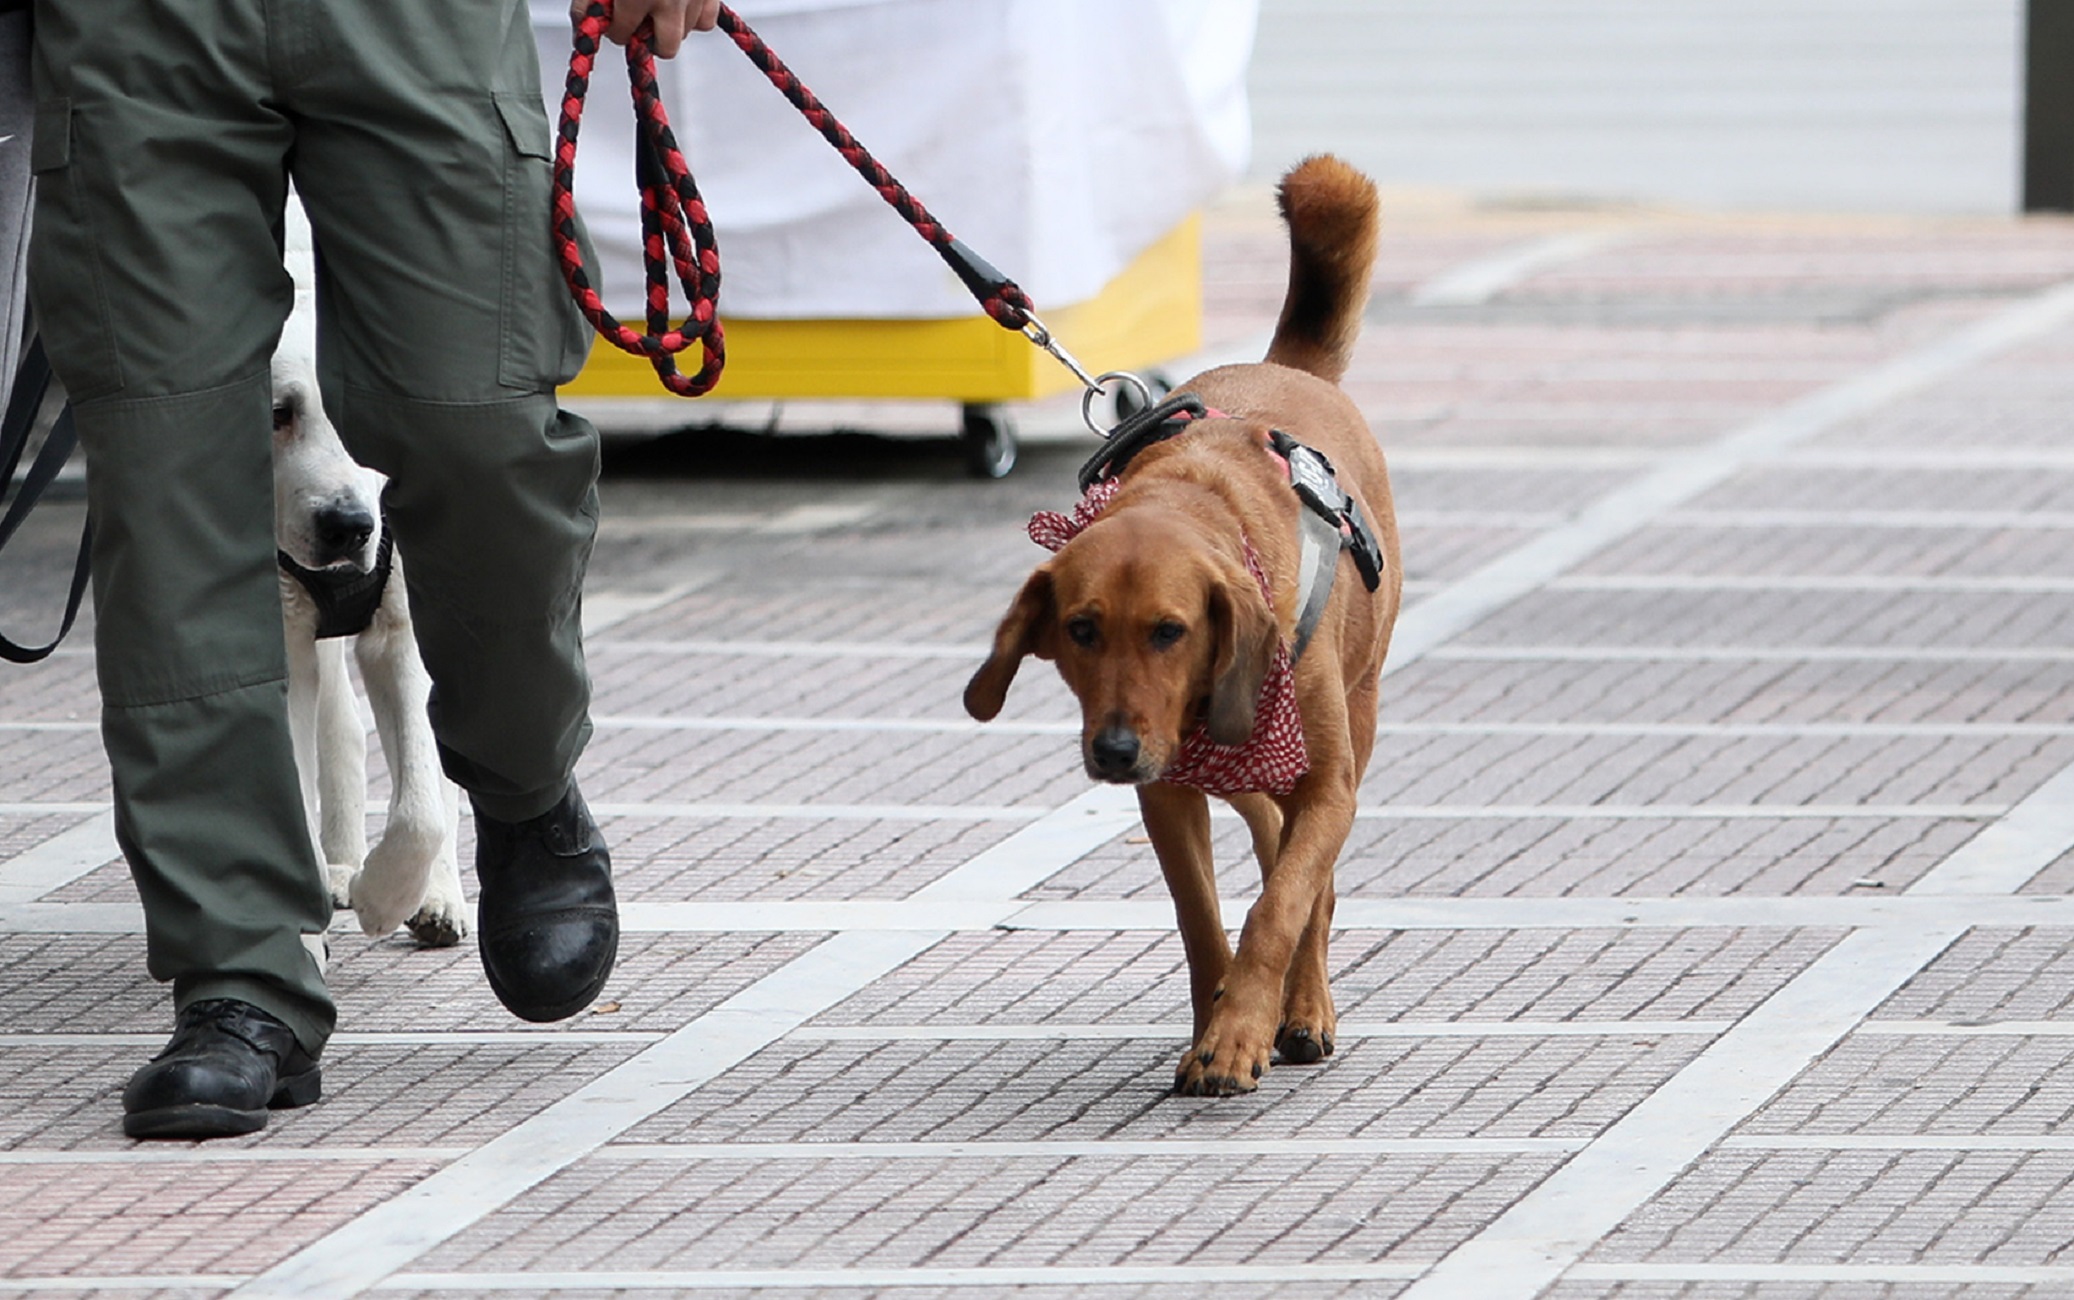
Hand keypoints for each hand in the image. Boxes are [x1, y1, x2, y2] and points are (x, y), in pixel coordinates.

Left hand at [576, 0, 720, 58]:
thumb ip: (588, 5)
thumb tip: (583, 39)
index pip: (623, 35)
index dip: (615, 29)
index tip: (614, 19)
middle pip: (665, 49)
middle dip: (649, 40)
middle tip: (640, 23)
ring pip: (685, 34)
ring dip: (669, 25)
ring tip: (656, 3)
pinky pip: (705, 21)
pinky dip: (693, 16)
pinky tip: (678, 4)